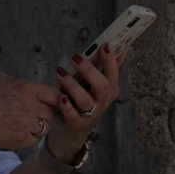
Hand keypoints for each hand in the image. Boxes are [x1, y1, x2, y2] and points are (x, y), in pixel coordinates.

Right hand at [0, 72, 62, 151]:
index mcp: (25, 90)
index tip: (50, 99)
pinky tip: (16, 129)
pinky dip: (29, 134)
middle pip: (51, 112)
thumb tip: (26, 86)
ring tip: (23, 120)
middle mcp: (30, 108)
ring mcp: (27, 126)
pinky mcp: (22, 141)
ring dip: (38, 123)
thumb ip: (16, 81)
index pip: (55, 94)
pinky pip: (34, 138)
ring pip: (45, 126)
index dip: (54, 97)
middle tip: (32, 110)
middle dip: (45, 110)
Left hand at [49, 43, 125, 158]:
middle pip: (102, 85)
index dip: (110, 60)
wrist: (72, 130)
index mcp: (109, 89)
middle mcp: (103, 101)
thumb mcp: (92, 83)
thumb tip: (114, 43)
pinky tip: (60, 97)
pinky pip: (73, 115)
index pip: (113, 72)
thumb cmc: (81, 100)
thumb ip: (101, 66)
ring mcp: (91, 114)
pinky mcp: (77, 124)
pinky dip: (66, 106)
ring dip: (73, 85)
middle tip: (75, 57)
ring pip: (86, 100)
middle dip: (89, 70)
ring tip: (60, 73)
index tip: (104, 45)